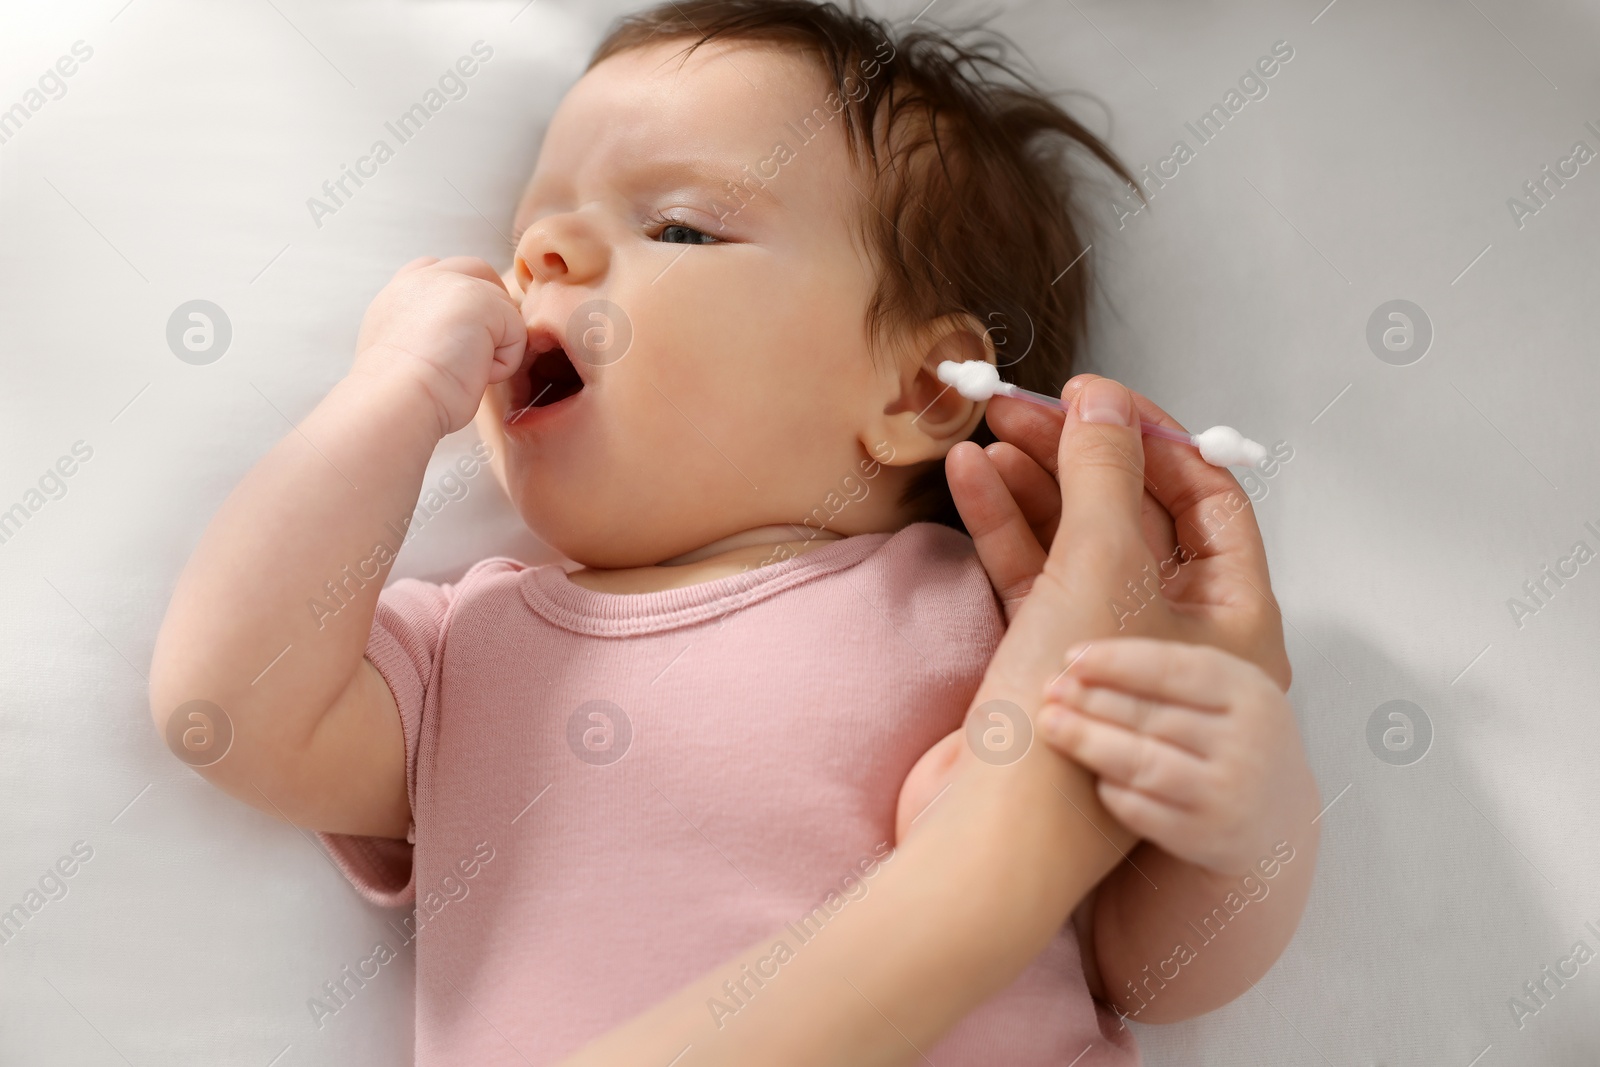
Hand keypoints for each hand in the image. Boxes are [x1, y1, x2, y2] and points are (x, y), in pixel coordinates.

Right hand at [352, 256, 526, 437]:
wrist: (396, 397)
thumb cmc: (397, 392)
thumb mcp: (398, 349)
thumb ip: (424, 327)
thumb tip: (456, 340)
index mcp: (400, 291)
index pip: (438, 269)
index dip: (458, 299)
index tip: (453, 337)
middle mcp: (423, 278)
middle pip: (479, 273)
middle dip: (491, 310)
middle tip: (476, 352)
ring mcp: (453, 282)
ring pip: (503, 306)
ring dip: (494, 344)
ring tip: (462, 369)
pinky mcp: (483, 300)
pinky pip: (517, 332)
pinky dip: (503, 363)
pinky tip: (472, 373)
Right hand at [949, 374, 1290, 689]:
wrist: (998, 834)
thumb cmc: (1079, 713)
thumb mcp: (1101, 569)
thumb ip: (1102, 476)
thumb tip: (1100, 402)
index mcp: (1233, 621)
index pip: (1208, 502)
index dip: (1153, 442)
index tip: (1097, 398)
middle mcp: (1179, 635)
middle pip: (1135, 516)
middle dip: (1079, 456)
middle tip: (1023, 407)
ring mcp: (1111, 653)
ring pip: (1077, 544)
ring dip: (1034, 486)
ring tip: (988, 436)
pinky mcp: (1046, 667)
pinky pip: (1036, 578)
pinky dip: (1006, 528)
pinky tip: (974, 481)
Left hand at [1036, 637, 1317, 877]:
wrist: (1276, 819)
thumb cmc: (1228, 736)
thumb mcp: (1226, 691)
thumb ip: (1173, 666)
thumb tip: (1085, 649)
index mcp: (1250, 691)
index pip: (1174, 668)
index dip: (1117, 660)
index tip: (1070, 655)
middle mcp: (1249, 742)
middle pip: (1153, 715)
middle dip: (1092, 699)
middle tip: (1049, 689)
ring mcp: (1230, 794)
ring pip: (1145, 764)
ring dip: (1089, 742)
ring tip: (1051, 725)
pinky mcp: (1208, 838)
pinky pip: (1143, 810)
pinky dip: (1110, 789)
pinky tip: (1088, 773)